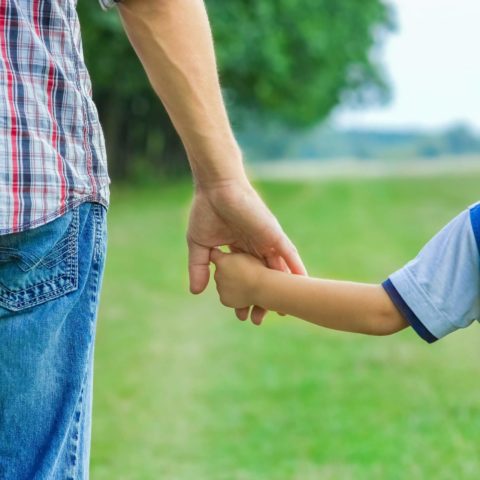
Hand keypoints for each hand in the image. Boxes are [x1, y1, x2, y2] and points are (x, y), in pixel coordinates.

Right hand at [187, 179, 305, 323]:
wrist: (216, 187)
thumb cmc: (206, 211)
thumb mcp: (201, 246)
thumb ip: (200, 267)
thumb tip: (196, 292)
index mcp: (240, 249)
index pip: (245, 278)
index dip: (243, 296)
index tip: (242, 315)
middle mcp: (257, 247)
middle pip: (263, 278)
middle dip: (262, 299)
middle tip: (259, 320)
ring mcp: (267, 241)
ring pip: (278, 270)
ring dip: (281, 289)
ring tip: (285, 311)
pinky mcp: (273, 234)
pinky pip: (288, 253)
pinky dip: (296, 268)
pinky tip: (302, 283)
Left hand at [210, 250, 263, 308]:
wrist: (263, 287)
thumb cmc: (259, 269)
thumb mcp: (248, 255)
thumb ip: (236, 255)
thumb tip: (228, 255)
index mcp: (222, 261)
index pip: (214, 255)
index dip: (219, 256)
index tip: (223, 257)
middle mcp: (217, 274)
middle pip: (220, 272)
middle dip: (229, 273)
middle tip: (243, 273)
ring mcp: (220, 288)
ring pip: (224, 285)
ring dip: (232, 285)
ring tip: (247, 284)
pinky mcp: (224, 300)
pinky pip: (227, 297)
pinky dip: (234, 296)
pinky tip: (245, 293)